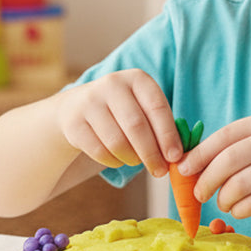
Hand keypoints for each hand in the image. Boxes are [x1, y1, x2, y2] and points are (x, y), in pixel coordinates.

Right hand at [56, 69, 182, 176]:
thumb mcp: (143, 109)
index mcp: (137, 78)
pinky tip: (118, 159)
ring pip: (117, 142)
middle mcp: (112, 84)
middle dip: (151, 154)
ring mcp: (90, 101)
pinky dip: (113, 161)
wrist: (77, 108)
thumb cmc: (123, 112)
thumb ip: (161, 127)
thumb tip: (176, 157)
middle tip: (160, 172)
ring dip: (132, 159)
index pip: (157, 107)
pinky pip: (99, 151)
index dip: (168, 135)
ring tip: (137, 162)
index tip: (175, 157)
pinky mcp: (73, 122)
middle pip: (136, 126)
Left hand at [178, 113, 250, 217]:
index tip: (183, 168)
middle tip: (198, 193)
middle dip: (205, 180)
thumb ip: (244, 145)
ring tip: (224, 202)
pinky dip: (240, 210)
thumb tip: (197, 164)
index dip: (199, 154)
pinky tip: (241, 209)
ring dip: (224, 199)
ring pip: (237, 186)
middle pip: (226, 162)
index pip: (223, 137)